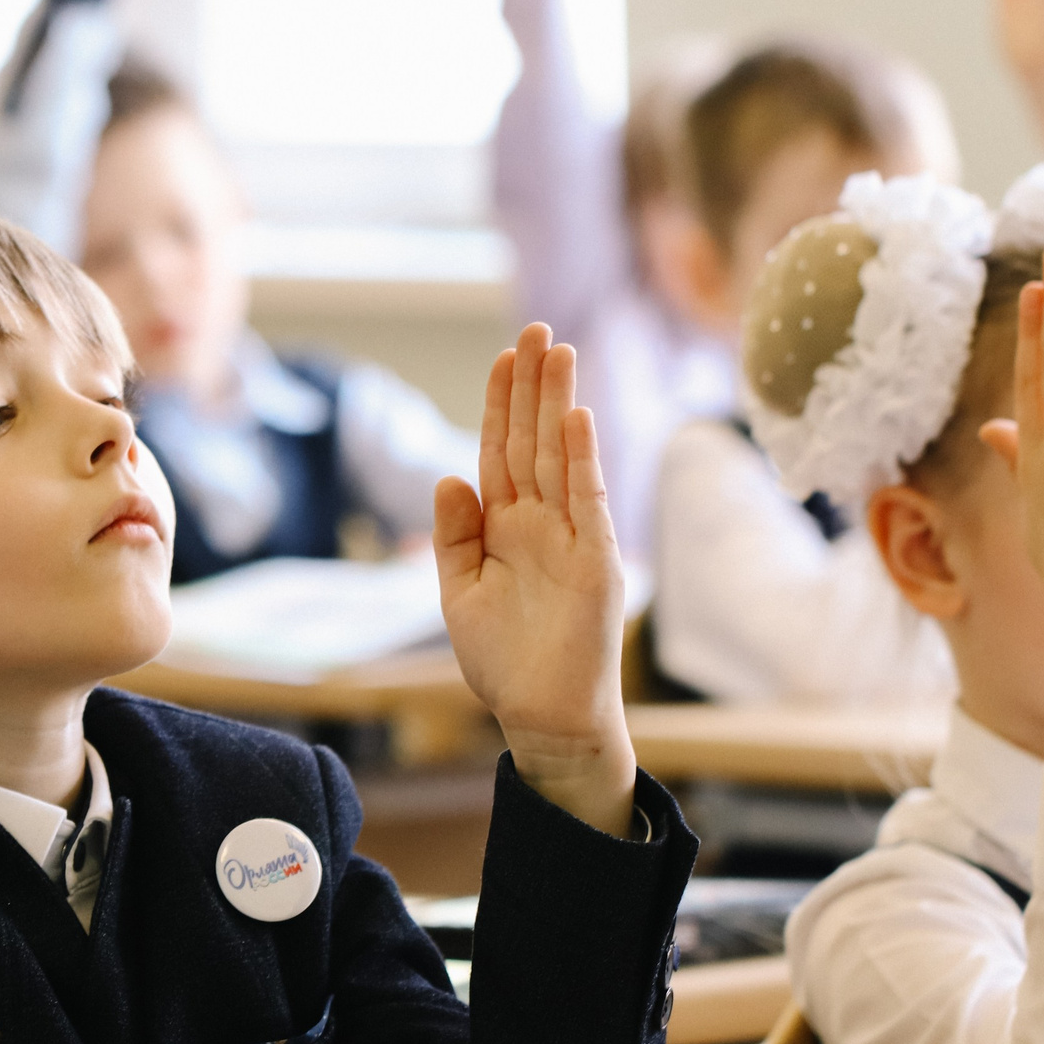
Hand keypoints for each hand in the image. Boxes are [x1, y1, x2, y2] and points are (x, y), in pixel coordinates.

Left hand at [435, 323, 634, 834]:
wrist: (539, 714)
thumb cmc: (500, 661)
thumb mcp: (458, 593)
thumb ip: (454, 536)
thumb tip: (449, 477)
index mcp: (503, 528)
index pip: (500, 452)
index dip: (501, 405)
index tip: (504, 356)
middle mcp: (539, 523)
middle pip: (532, 441)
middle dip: (532, 386)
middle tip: (534, 329)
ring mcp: (570, 538)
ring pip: (559, 457)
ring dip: (558, 405)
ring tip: (557, 351)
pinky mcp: (595, 561)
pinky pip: (587, 501)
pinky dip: (581, 461)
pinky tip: (576, 418)